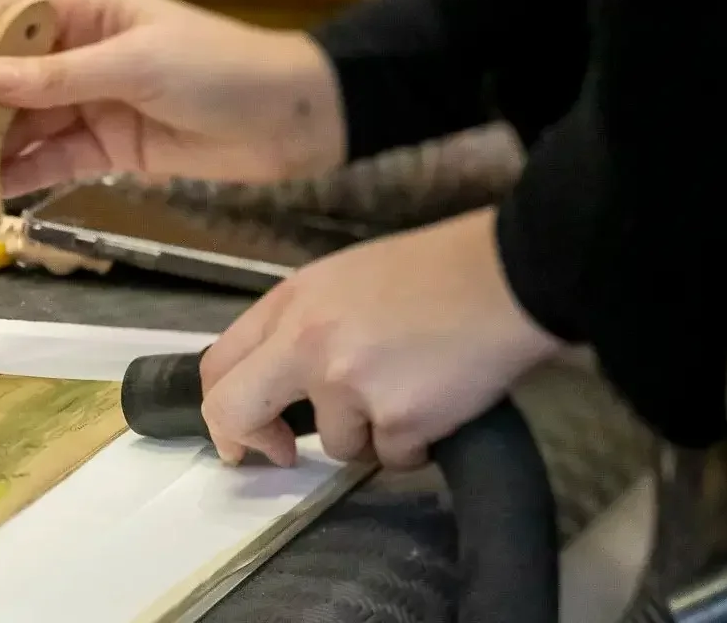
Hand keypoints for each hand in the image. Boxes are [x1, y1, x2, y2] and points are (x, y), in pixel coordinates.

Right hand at [0, 0, 347, 195]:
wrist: (293, 119)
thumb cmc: (223, 69)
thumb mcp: (140, 65)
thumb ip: (60, 78)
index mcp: (88, 7)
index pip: (8, 18)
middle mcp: (81, 48)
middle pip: (6, 73)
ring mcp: (92, 98)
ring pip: (23, 120)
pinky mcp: (108, 144)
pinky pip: (52, 157)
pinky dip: (21, 175)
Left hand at [200, 209, 565, 470]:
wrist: (505, 276)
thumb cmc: (435, 270)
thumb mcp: (347, 277)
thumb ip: (306, 323)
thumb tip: (285, 377)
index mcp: (294, 301)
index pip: (220, 361)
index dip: (221, 407)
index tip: (237, 430)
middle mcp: (308, 342)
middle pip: (237, 411)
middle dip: (253, 442)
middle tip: (279, 454)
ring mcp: (349, 383)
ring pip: (337, 442)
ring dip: (370, 430)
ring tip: (410, 385)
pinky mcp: (397, 420)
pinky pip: (393, 457)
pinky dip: (415, 442)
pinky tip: (438, 400)